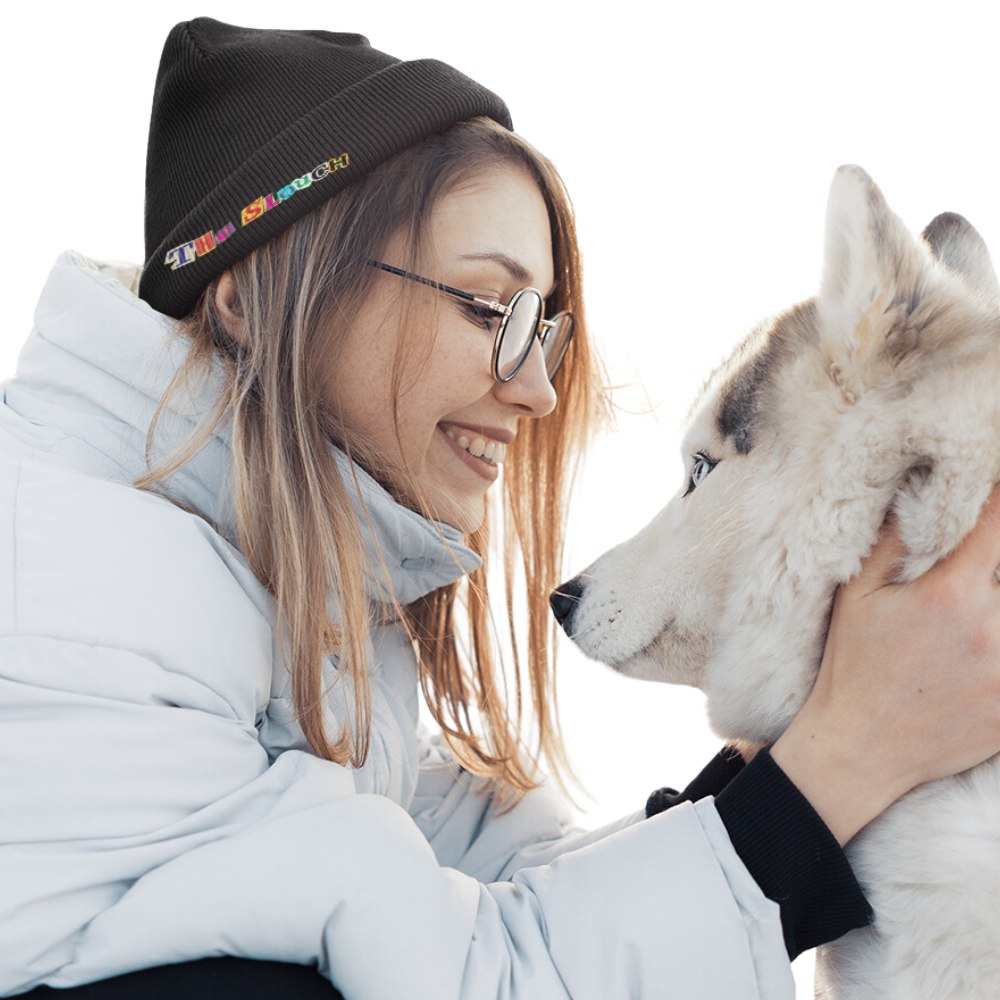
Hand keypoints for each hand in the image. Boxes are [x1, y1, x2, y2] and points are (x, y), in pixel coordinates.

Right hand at [771, 480, 999, 846]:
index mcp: (950, 595)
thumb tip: (918, 494)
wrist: (861, 747)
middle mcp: (992, 629)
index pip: (997, 525)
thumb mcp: (856, 595)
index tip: (993, 490)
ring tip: (980, 609)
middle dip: (999, 563)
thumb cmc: (853, 665)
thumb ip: (892, 540)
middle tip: (982, 571)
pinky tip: (981, 651)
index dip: (998, 498)